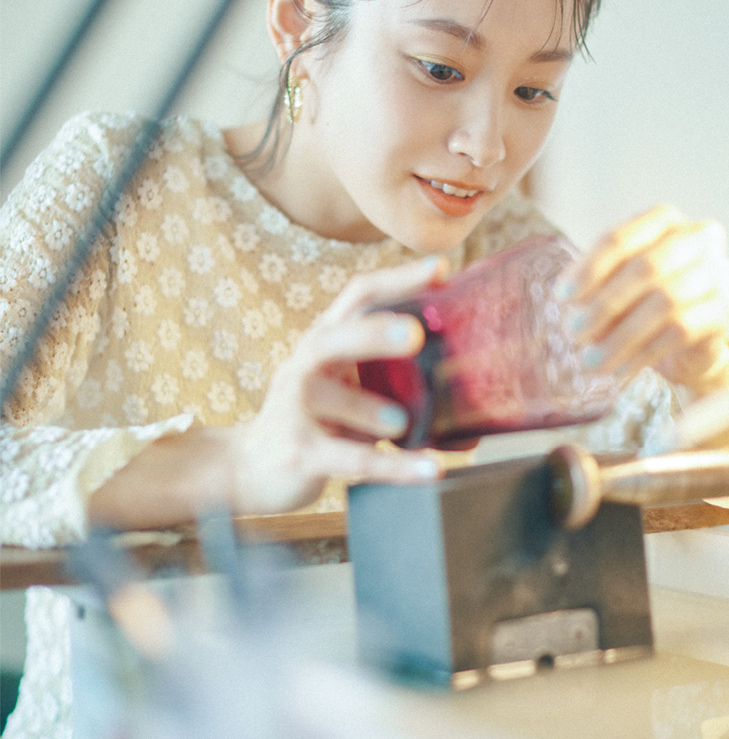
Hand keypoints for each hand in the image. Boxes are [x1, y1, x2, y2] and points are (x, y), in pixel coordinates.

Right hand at [230, 255, 447, 512]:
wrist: (251, 469)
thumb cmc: (313, 423)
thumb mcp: (347, 392)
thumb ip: (392, 387)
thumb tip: (467, 408)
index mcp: (325, 341)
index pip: (360, 297)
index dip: (399, 280)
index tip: (441, 268)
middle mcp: (305, 366)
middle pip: (335, 337)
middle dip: (375, 333)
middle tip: (414, 334)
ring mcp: (296, 409)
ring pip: (334, 401)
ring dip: (371, 411)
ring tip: (402, 424)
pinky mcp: (299, 453)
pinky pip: (352, 459)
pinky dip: (395, 466)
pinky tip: (427, 468)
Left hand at [556, 205, 728, 394]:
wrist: (686, 342)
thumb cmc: (641, 303)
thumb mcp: (611, 288)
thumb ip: (593, 288)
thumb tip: (572, 306)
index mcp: (664, 221)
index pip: (621, 238)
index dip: (589, 268)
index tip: (562, 298)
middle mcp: (699, 238)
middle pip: (647, 266)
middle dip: (605, 303)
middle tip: (574, 333)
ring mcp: (718, 272)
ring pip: (665, 301)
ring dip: (622, 336)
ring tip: (592, 360)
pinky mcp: (725, 309)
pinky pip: (682, 330)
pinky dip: (645, 351)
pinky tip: (621, 367)